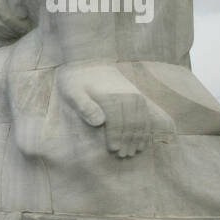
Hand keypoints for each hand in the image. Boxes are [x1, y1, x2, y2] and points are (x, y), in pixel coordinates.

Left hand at [56, 63, 171, 157]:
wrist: (89, 63)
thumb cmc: (76, 81)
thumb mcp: (73, 92)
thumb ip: (84, 106)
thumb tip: (99, 122)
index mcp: (111, 96)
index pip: (116, 121)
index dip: (115, 137)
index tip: (113, 150)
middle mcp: (127, 95)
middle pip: (131, 123)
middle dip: (128, 141)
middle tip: (123, 156)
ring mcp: (135, 95)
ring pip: (141, 121)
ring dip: (138, 138)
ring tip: (132, 153)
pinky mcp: (138, 96)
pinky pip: (145, 116)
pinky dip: (145, 130)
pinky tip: (142, 142)